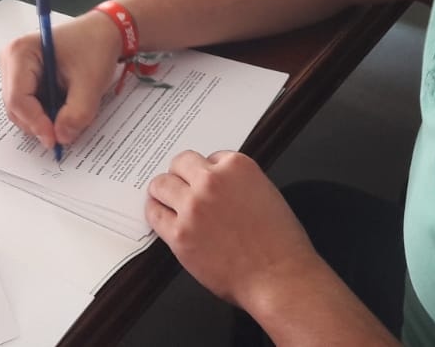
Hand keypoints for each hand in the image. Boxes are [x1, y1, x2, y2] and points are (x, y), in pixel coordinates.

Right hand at [0, 11, 122, 148]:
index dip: (36, 123)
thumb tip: (62, 137)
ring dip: (44, 119)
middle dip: (40, 123)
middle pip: (16, 107)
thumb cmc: (95, 46)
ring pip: (22, 110)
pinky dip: (46, 113)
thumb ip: (77, 114)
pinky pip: (30, 105)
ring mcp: (15, 70)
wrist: (104, 32)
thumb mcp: (91, 82)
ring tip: (70, 112)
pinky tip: (65, 106)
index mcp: (20, 53)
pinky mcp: (25, 78)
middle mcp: (11, 60)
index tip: (55, 140)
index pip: (18, 99)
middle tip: (66, 132)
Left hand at [146, 150, 323, 307]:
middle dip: (181, 175)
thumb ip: (238, 184)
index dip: (207, 172)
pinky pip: (154, 214)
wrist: (278, 277)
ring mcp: (193, 207)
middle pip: (180, 164)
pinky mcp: (179, 234)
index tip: (204, 182)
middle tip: (179, 185)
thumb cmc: (279, 243)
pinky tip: (161, 217)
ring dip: (163, 191)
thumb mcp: (266, 194)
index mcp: (238, 167)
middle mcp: (212, 182)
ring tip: (164, 199)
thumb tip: (216, 186)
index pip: (209, 157)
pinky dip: (156, 214)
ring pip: (161, 184)